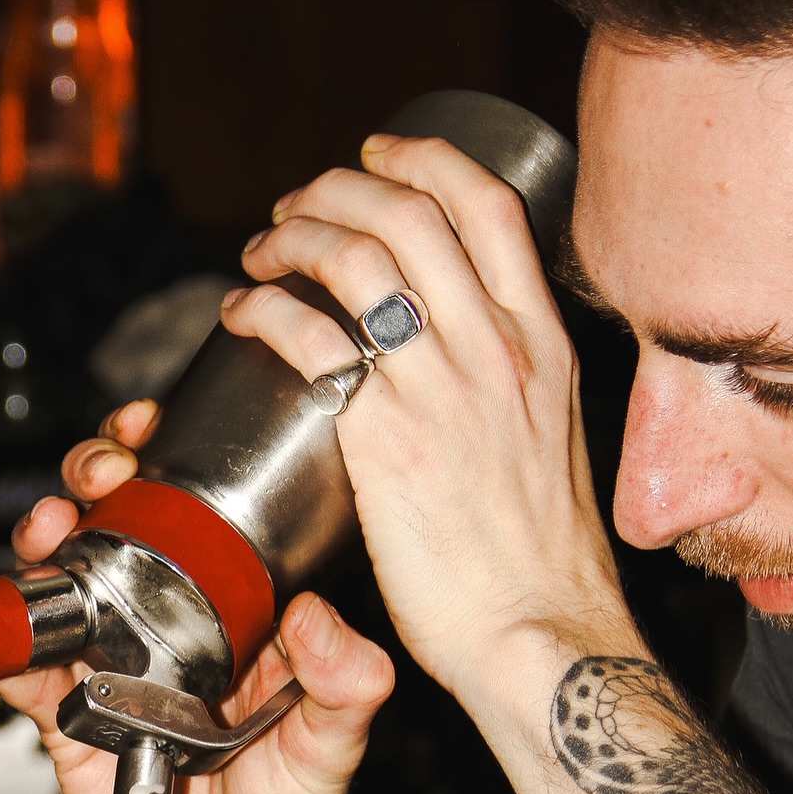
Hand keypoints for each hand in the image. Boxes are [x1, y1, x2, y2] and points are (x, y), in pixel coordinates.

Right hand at [0, 401, 394, 793]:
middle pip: (119, 525)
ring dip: (47, 541)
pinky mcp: (69, 715)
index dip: (174, 465)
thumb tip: (327, 623)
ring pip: (65, 579)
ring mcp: (114, 666)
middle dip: (99, 478)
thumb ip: (344, 686)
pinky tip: (10, 628)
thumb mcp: (335, 746)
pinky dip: (6, 645)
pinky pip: (25, 670)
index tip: (160, 434)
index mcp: (236, 613)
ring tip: (47, 527)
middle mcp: (169, 627)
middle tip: (102, 471)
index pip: (200, 515)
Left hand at [225, 136, 632, 708]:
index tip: (379, 156)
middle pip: (413, 210)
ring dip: (295, 233)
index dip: (424, 160)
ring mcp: (443, 391)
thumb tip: (460, 385)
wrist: (542, 637)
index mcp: (542, 348)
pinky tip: (242, 318)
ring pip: (361, 257)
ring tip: (260, 250)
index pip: (489, 208)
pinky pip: (314, 340)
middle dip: (339, 185)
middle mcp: (498, 351)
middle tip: (295, 204)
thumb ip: (511, 400)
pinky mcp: (388, 441)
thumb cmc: (540, 572)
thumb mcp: (550, 451)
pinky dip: (266, 311)